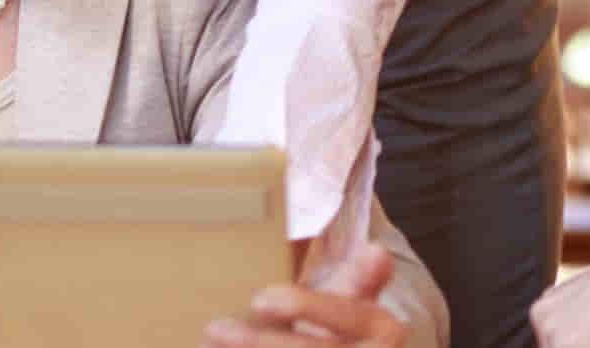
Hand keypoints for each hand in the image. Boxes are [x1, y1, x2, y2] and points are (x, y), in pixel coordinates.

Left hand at [203, 242, 406, 347]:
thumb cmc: (336, 334)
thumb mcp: (347, 307)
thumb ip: (355, 281)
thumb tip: (376, 251)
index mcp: (382, 332)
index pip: (347, 314)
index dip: (307, 307)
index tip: (261, 298)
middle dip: (263, 343)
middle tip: (215, 328)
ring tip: (207, 341)